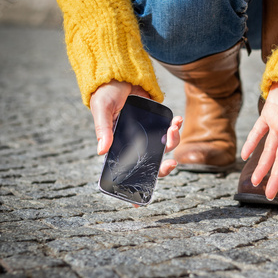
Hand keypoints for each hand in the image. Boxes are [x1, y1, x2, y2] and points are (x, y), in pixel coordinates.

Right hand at [90, 80, 182, 206]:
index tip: (138, 205)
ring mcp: (149, 132)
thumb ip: (103, 129)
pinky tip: (176, 120)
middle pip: (154, 163)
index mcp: (121, 146)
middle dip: (165, 167)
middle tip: (171, 164)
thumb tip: (101, 151)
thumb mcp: (102, 110)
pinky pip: (170, 130)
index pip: (130, 170)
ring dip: (173, 141)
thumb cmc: (106, 93)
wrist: (120, 72)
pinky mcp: (159, 120)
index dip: (135, 186)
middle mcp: (137, 143)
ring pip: (166, 146)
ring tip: (173, 128)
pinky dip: (176, 127)